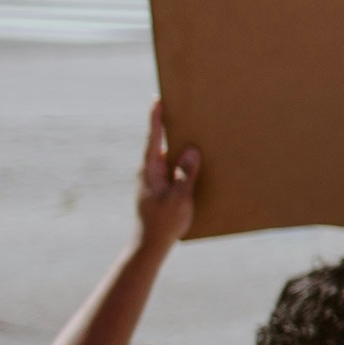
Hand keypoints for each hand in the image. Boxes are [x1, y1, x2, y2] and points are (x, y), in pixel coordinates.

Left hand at [131, 103, 200, 246]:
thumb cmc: (163, 223)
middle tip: (180, 107)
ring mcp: (154, 180)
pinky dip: (181, 162)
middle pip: (160, 143)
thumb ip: (185, 174)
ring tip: (192, 132)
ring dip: (179, 146)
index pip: (152, 138)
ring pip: (167, 157)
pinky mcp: (160, 188)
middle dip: (169, 126)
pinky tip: (194, 161)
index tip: (157, 99)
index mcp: (149, 170)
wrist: (149, 245)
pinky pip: (172, 169)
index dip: (155, 119)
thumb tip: (192, 150)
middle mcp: (149, 171)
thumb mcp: (178, 198)